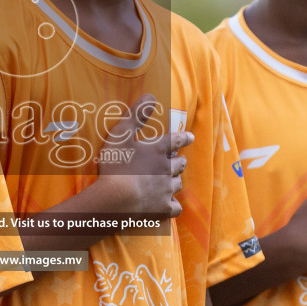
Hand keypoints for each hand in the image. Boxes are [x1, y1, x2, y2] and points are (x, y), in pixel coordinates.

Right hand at [96, 93, 190, 217]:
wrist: (115, 200)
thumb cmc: (116, 166)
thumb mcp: (121, 134)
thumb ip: (136, 115)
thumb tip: (151, 96)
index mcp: (157, 150)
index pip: (176, 140)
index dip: (184, 137)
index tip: (191, 136)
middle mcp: (167, 169)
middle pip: (180, 163)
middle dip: (178, 161)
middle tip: (175, 161)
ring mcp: (166, 190)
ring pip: (178, 183)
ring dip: (174, 181)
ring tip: (168, 182)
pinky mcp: (163, 209)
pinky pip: (175, 207)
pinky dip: (172, 205)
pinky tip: (167, 205)